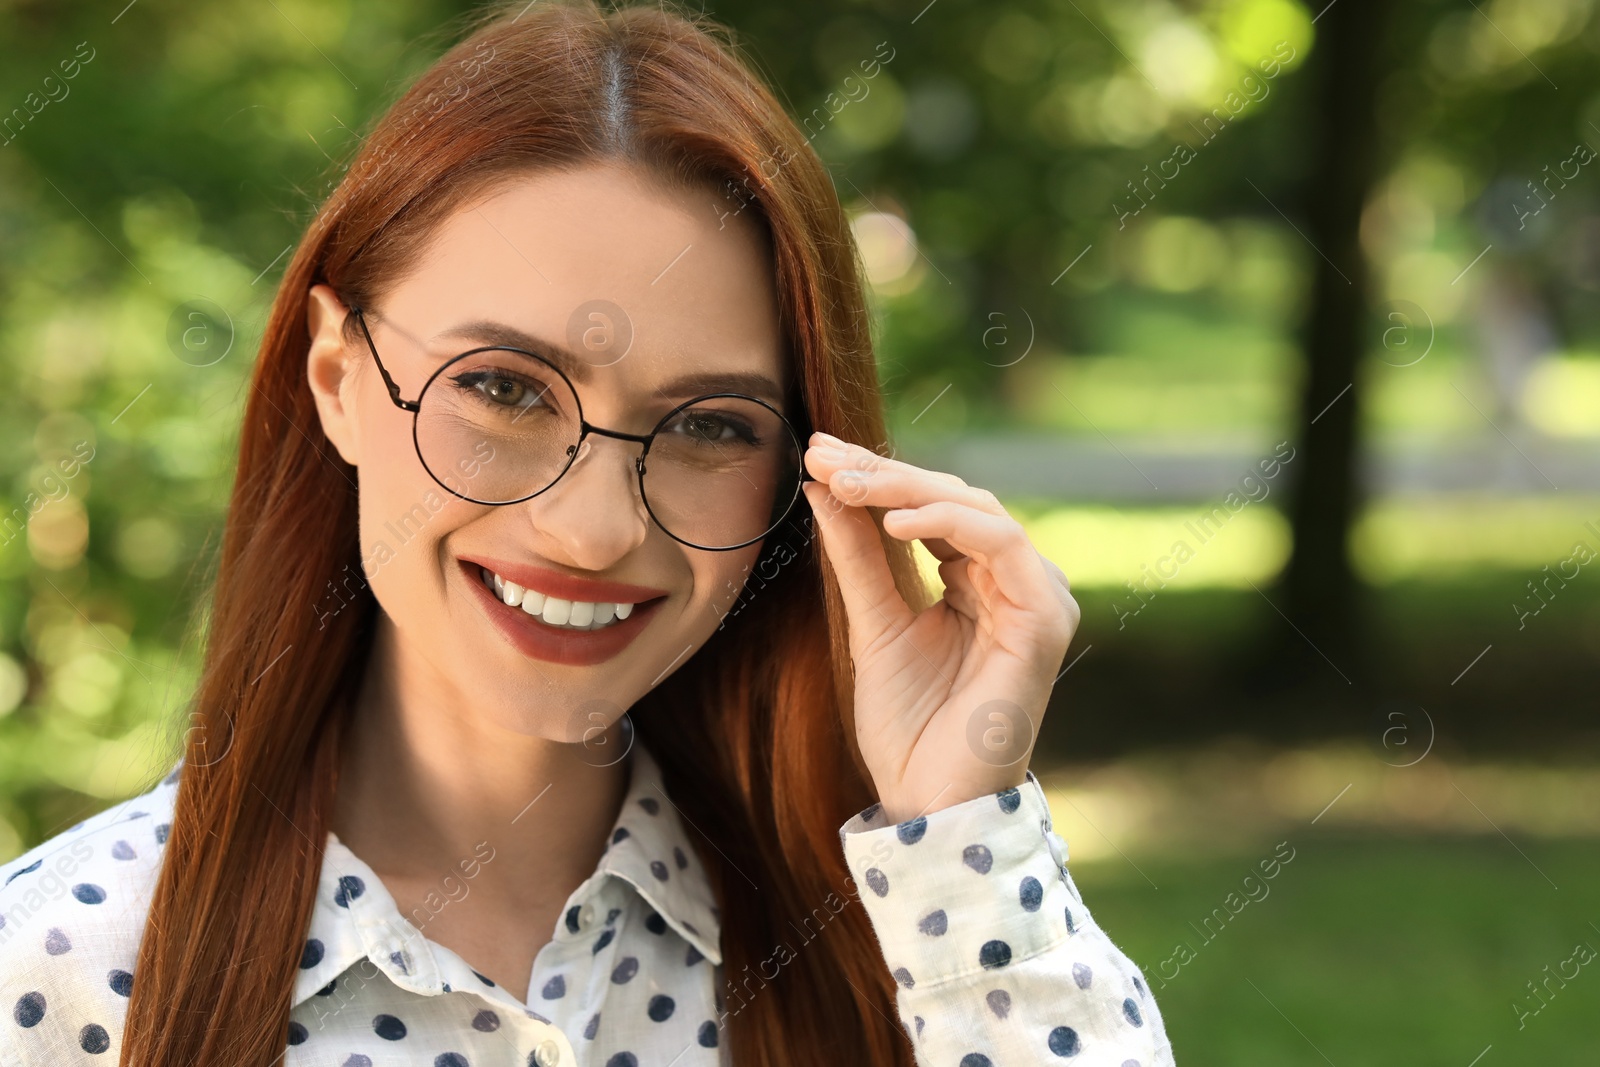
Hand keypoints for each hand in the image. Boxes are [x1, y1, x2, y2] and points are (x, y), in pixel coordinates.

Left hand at [800, 431, 1080, 824]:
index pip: (930, 509)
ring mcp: (1034, 598)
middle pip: (952, 499)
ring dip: (908, 487)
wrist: (930, 802)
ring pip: (977, 509)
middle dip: (884, 472)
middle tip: (824, 454)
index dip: (875, 478)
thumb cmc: (907, 727)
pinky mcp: (1044, 620)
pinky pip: (1002, 545)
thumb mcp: (871, 623)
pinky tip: (896, 520)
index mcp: (978, 582)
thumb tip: (822, 485)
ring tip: (847, 482)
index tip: (816, 455)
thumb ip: (856, 555)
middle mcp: (1012, 583)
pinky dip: (949, 522)